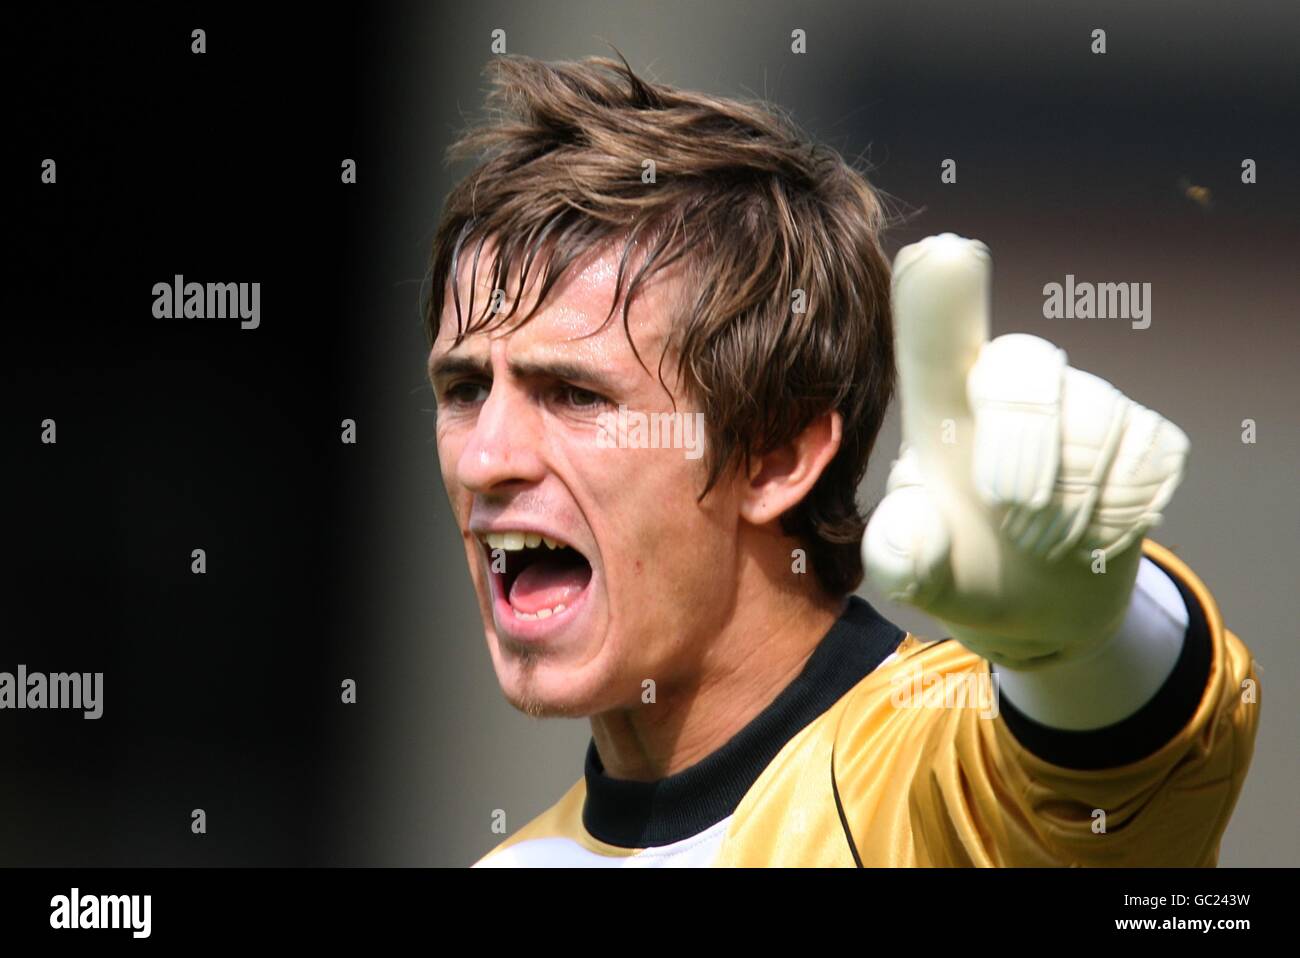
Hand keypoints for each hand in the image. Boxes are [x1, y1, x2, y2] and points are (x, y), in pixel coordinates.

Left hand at [862, 234, 1189, 667]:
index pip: (935, 340)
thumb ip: (896, 552)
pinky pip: (1147, 456)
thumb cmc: (959, 564)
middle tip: (1011, 519)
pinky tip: (1093, 533)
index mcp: (943, 406)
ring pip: (1094, 419)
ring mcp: (1085, 401)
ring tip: (1045, 541)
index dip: (938, 299)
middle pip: (1025, 366)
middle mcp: (1011, 383)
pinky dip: (1120, 513)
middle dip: (1022, 447)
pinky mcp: (1146, 435)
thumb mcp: (913, 571)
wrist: (1035, 607)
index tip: (942, 252)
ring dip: (1070, 502)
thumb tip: (915, 523)